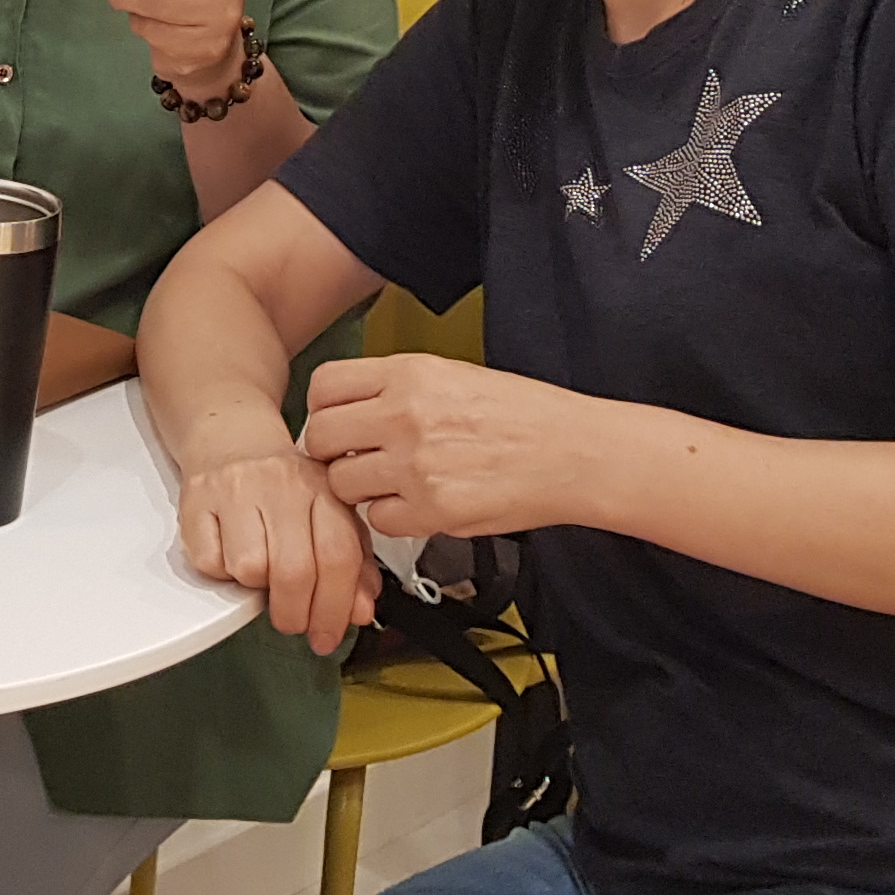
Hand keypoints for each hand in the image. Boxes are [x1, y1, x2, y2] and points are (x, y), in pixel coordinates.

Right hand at [173, 438, 379, 654]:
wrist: (232, 436)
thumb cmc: (284, 485)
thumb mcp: (331, 515)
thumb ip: (354, 565)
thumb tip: (360, 611)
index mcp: (323, 488)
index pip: (338, 556)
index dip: (334, 607)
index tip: (327, 632)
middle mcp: (282, 484)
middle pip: (294, 570)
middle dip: (294, 614)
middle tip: (293, 622)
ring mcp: (237, 489)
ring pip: (249, 567)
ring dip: (255, 587)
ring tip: (260, 573)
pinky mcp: (197, 499)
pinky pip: (209, 562)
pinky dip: (220, 573)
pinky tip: (230, 556)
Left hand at [300, 354, 592, 540]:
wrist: (574, 453)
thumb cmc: (525, 416)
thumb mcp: (455, 375)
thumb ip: (397, 389)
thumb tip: (347, 409)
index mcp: (411, 373)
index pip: (324, 386)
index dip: (324, 409)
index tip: (335, 421)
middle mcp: (406, 415)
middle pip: (319, 437)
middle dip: (331, 452)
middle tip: (354, 459)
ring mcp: (416, 465)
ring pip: (342, 484)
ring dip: (359, 490)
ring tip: (392, 484)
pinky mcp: (432, 511)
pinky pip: (377, 521)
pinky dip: (391, 519)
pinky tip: (417, 505)